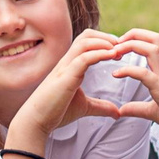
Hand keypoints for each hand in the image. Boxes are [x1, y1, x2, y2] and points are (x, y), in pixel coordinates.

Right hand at [4, 29, 132, 155]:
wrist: (36, 122)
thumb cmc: (55, 112)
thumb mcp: (84, 107)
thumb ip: (101, 107)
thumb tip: (117, 112)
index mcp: (71, 66)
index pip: (87, 42)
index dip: (104, 42)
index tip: (120, 51)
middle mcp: (67, 62)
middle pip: (86, 36)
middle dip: (106, 37)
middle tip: (122, 46)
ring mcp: (65, 67)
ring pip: (84, 42)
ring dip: (104, 42)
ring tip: (119, 49)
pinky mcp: (65, 77)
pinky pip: (83, 58)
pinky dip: (99, 54)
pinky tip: (112, 56)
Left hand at [96, 29, 158, 131]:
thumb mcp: (152, 110)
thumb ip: (137, 108)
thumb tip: (121, 110)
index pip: (155, 42)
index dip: (138, 38)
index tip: (120, 45)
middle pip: (155, 39)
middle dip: (134, 34)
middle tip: (116, 42)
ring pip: (152, 49)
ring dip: (131, 45)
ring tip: (115, 52)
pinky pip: (145, 74)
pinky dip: (129, 70)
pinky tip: (116, 74)